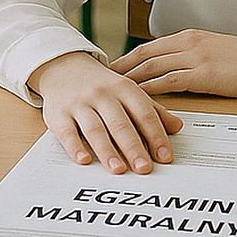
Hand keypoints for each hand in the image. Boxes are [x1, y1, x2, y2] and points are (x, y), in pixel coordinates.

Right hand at [27, 51, 183, 173]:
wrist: (65, 66)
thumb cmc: (102, 85)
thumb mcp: (129, 91)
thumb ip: (152, 110)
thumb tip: (177, 127)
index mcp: (124, 88)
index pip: (144, 113)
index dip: (156, 135)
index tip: (165, 156)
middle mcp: (103, 95)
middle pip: (120, 123)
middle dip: (134, 147)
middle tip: (144, 168)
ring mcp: (80, 104)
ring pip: (95, 129)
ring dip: (107, 150)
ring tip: (118, 169)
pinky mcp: (59, 115)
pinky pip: (67, 132)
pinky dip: (75, 147)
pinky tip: (84, 160)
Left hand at [111, 30, 236, 98]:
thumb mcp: (218, 53)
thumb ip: (196, 58)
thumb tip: (178, 73)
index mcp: (191, 36)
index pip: (150, 47)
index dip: (127, 59)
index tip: (109, 71)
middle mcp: (189, 42)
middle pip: (143, 55)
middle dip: (119, 70)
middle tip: (97, 84)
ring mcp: (196, 57)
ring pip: (151, 67)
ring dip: (127, 81)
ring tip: (107, 95)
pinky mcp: (204, 74)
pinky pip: (168, 82)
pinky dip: (148, 92)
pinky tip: (135, 102)